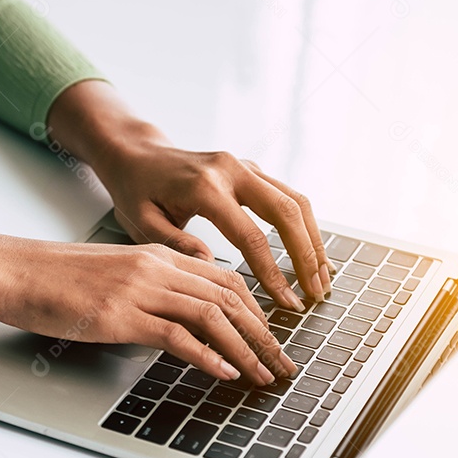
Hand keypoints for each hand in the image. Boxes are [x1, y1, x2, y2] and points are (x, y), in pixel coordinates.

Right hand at [0, 236, 297, 384]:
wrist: (13, 271)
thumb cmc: (56, 277)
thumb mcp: (113, 274)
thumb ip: (150, 288)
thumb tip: (178, 320)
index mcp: (157, 255)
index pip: (225, 278)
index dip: (257, 309)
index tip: (273, 337)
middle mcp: (156, 267)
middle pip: (229, 297)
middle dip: (264, 334)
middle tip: (283, 363)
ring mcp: (139, 289)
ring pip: (212, 315)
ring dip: (246, 349)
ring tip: (264, 375)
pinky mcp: (120, 314)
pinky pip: (177, 335)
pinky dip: (208, 356)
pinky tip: (224, 372)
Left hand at [46, 81, 333, 313]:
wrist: (138, 155)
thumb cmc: (136, 191)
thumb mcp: (142, 223)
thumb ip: (175, 245)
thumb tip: (211, 267)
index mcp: (205, 187)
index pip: (250, 235)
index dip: (271, 272)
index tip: (285, 301)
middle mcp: (232, 170)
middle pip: (286, 212)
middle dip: (307, 256)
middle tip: (315, 293)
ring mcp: (245, 166)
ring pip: (296, 201)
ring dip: (314, 241)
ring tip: (321, 279)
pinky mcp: (251, 170)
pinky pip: (288, 196)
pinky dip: (305, 226)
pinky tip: (311, 254)